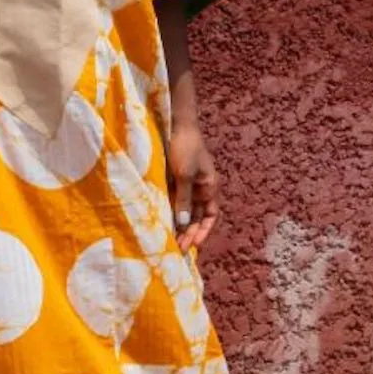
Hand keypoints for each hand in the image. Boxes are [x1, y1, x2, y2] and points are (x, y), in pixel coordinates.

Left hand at [168, 124, 219, 252]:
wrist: (175, 124)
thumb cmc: (185, 147)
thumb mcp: (185, 175)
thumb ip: (184, 199)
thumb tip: (183, 223)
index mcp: (209, 187)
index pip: (210, 216)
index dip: (203, 231)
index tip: (194, 246)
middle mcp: (200, 189)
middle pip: (195, 217)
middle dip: (188, 233)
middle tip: (176, 248)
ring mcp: (186, 185)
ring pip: (183, 211)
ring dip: (178, 225)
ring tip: (168, 240)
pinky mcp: (174, 180)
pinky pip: (173, 201)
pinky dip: (169, 212)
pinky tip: (161, 222)